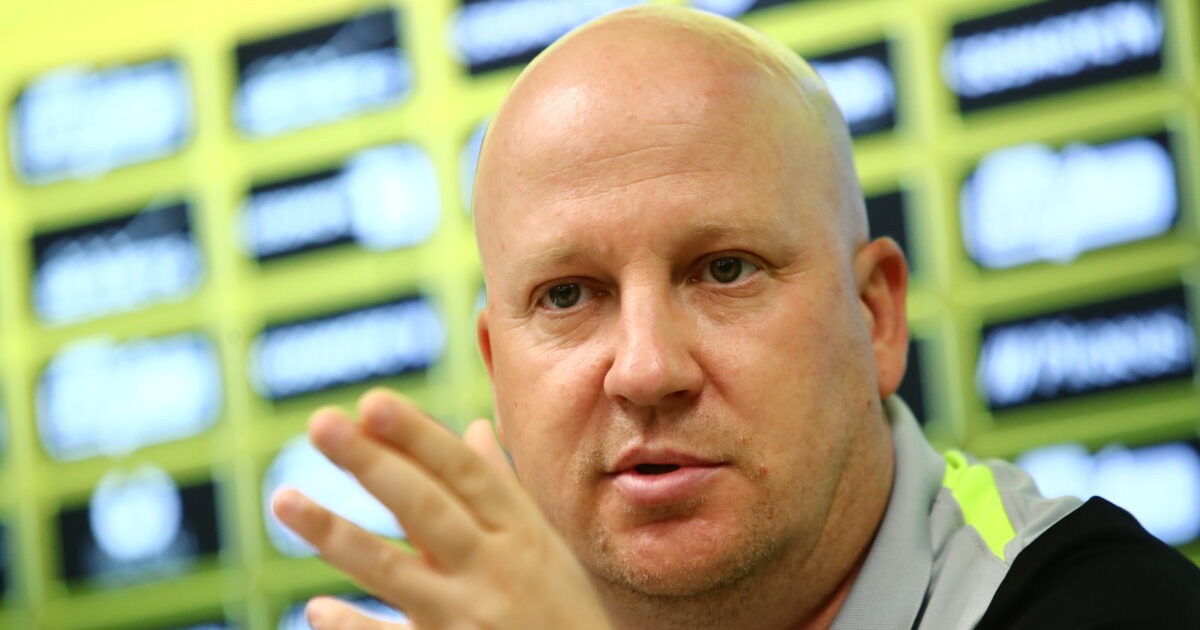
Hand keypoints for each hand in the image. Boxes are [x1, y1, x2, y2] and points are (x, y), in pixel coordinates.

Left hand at [271, 388, 611, 629]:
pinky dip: (354, 626)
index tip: (373, 401)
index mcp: (520, 531)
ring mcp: (467, 617)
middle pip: (425, 508)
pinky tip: (316, 609)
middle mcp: (494, 568)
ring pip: (393, 571)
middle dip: (374, 464)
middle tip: (322, 423)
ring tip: (283, 498)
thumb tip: (475, 428)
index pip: (464, 472)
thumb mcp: (545, 545)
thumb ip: (503, 489)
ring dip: (337, 533)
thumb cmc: (562, 609)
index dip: (419, 436)